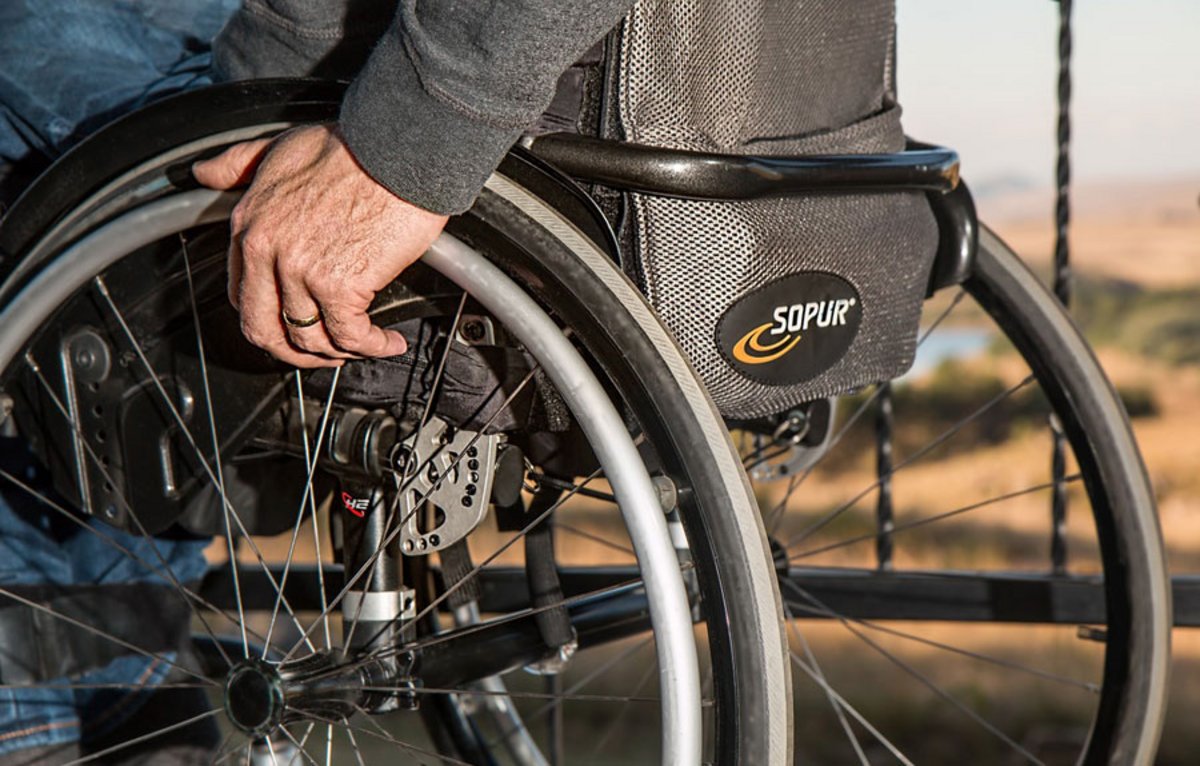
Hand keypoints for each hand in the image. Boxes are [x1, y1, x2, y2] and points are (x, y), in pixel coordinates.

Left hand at [192, 124, 448, 367]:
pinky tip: (389, 341)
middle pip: (265, 331)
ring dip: (340, 353)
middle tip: (324, 353)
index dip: (270, 320)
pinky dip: (372, 347)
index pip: (243, 296)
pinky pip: (350, 337)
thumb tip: (205, 173)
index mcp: (249, 224)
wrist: (399, 148)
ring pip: (310, 340)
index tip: (295, 322)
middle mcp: (267, 252)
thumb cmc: (353, 147)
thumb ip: (239, 164)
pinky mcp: (341, 285)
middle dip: (295, 353)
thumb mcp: (279, 146)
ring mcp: (302, 272)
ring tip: (366, 345)